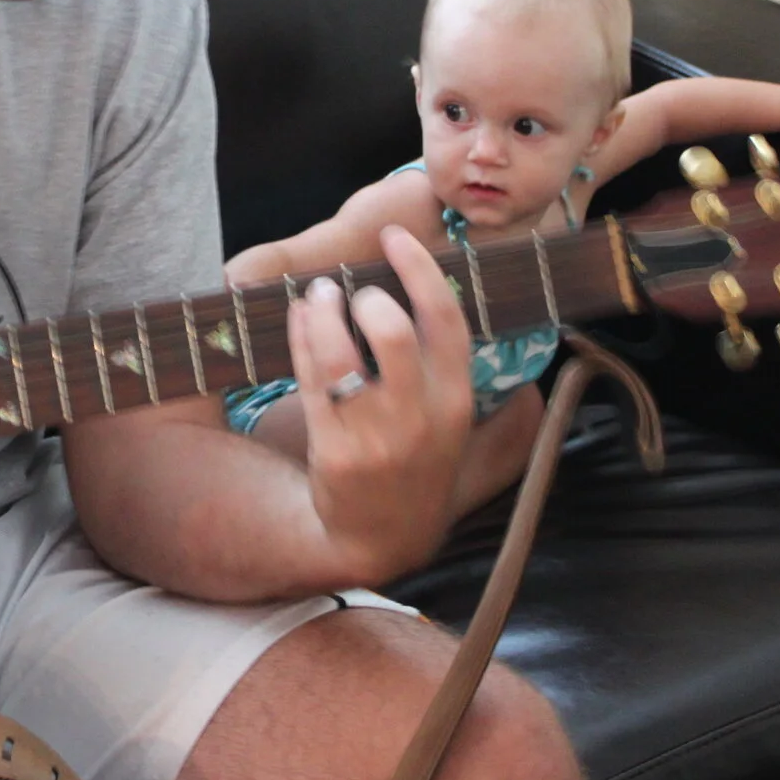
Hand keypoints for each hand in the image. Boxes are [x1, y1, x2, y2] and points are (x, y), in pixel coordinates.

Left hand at [284, 226, 473, 582]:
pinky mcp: (333, 452)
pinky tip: (301, 318)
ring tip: (320, 295)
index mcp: (457, 403)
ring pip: (342, 354)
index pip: (446, 320)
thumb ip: (462, 381)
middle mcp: (420, 418)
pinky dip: (303, 339)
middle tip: (353, 291)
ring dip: (324, 312)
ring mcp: (374, 437)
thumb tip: (478, 331)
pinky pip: (312, 381)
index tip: (395, 236)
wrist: (381, 543)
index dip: (419, 269)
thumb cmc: (419, 473)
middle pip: (391, 332)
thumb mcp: (460, 433)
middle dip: (367, 296)